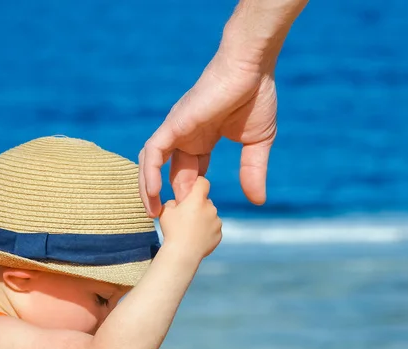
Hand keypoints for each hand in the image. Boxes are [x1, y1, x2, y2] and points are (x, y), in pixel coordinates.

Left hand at [139, 48, 277, 216]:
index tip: (193, 215)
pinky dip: (150, 173)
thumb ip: (253, 171)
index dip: (189, 193)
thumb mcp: (257, 144)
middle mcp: (186, 136)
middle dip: (170, 197)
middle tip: (170, 221)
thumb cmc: (256, 97)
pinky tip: (154, 194)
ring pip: (152, 163)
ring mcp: (178, 130)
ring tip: (153, 212)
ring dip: (149, 188)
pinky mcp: (174, 124)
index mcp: (204, 140)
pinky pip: (153, 152)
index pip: (190, 172)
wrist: (252, 69)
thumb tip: (258, 201)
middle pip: (169, 171)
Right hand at [158, 177, 221, 260]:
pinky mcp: (219, 234)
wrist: (183, 253)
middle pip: (206, 201)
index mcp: (197, 199)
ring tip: (191, 229)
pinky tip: (197, 237)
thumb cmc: (172, 230)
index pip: (203, 182)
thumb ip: (173, 202)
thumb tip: (178, 203)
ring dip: (203, 218)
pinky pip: (213, 228)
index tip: (192, 189)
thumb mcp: (165, 211)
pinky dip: (207, 230)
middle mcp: (210, 208)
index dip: (198, 184)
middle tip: (187, 216)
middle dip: (198, 205)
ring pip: (210, 215)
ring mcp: (217, 221)